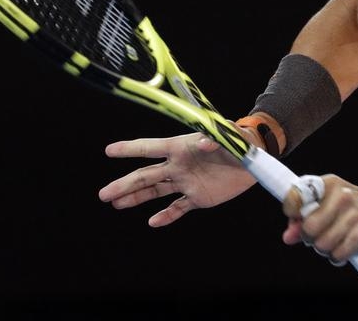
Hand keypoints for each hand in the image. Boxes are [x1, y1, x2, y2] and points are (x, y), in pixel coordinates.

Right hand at [98, 132, 256, 226]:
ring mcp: (186, 182)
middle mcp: (178, 165)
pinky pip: (178, 208)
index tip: (109, 151)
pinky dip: (166, 216)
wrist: (254, 160)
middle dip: (124, 184)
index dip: (130, 149)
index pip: (150, 148)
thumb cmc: (238, 141)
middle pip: (146, 175)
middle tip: (103, 194)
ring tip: (116, 204)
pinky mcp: (198, 197)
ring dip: (136, 198)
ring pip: (155, 191)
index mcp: (181, 147)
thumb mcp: (227, 136)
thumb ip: (213, 138)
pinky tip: (153, 222)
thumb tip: (201, 143)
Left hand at [281, 175, 357, 263]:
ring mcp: (353, 215)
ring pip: (321, 244)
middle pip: (308, 227)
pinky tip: (343, 251)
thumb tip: (288, 236)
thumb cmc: (356, 209)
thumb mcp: (333, 203)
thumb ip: (307, 217)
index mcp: (330, 184)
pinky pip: (336, 254)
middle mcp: (342, 197)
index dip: (291, 211)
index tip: (296, 219)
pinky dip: (337, 257)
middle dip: (309, 238)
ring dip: (324, 249)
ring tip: (334, 243)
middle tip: (318, 236)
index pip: (297, 195)